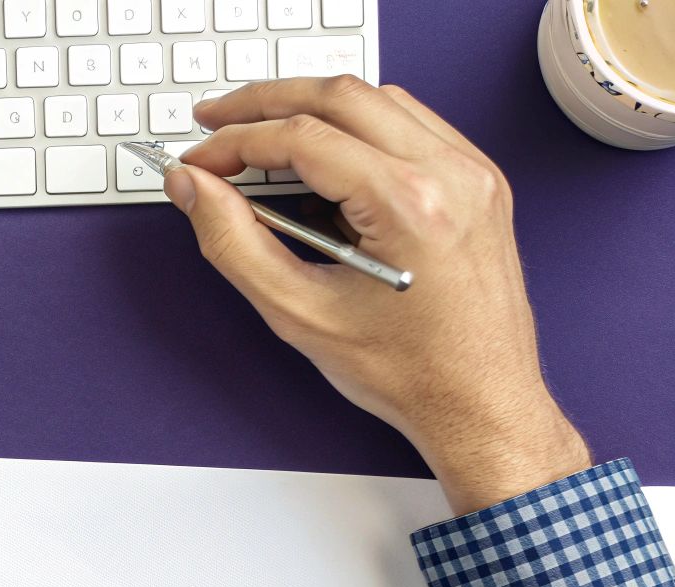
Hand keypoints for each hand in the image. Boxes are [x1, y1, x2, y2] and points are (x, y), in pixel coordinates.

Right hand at [167, 76, 591, 515]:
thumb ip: (234, 242)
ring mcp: (472, 173)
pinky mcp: (478, 182)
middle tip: (214, 120)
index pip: (301, 138)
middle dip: (265, 101)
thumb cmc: (407, 373)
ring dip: (312, 106)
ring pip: (377, 99)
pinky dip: (358, 125)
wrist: (480, 403)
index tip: (198, 160)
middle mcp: (449, 175)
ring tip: (260, 133)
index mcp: (408, 206)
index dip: (235, 141)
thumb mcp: (299, 313)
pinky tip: (323, 153)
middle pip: (339, 96)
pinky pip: (411, 123)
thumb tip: (194, 189)